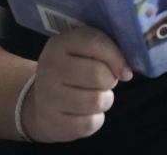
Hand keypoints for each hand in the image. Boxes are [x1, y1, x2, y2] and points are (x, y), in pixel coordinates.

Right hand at [22, 26, 132, 142]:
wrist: (40, 101)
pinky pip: (90, 123)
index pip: (94, 42)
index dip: (116, 56)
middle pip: (98, 74)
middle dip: (109, 81)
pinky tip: (85, 112)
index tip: (125, 70)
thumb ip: (105, 50)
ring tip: (94, 95)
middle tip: (103, 82)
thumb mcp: (82, 51)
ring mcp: (48, 96)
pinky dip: (95, 119)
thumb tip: (125, 72)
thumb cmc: (72, 71)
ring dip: (104, 100)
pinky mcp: (52, 122)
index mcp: (60, 44)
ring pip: (96, 101)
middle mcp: (50, 68)